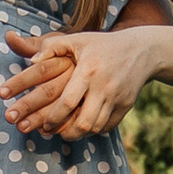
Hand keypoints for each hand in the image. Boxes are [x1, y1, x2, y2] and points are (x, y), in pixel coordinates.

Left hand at [0, 28, 151, 138]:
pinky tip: (83, 128)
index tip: (44, 124)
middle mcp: (104, 86)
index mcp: (88, 70)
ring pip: (96, 128)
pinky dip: (94, 131)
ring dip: (78, 134)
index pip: (67, 102)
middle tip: (52, 132)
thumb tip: (31, 62)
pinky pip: (108, 126)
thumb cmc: (101, 44)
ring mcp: (117, 98)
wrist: (141, 49)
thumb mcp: (76, 39)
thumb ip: (51, 46)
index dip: (53, 118)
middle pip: (83, 122)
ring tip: (66, 132)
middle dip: (65, 132)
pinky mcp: (126, 105)